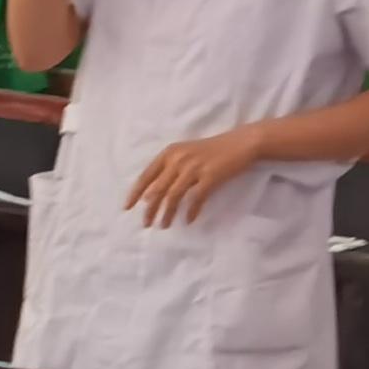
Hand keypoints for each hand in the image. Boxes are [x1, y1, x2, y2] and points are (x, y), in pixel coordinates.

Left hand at [124, 125, 270, 227]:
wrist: (241, 143)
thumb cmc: (212, 150)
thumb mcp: (185, 154)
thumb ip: (168, 170)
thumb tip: (150, 195)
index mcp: (169, 153)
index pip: (146, 176)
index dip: (135, 193)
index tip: (127, 207)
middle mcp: (178, 160)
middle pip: (157, 189)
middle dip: (150, 209)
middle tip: (146, 224)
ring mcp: (194, 168)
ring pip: (174, 196)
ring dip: (167, 213)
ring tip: (164, 225)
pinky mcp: (211, 176)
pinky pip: (196, 198)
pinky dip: (190, 211)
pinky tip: (188, 220)